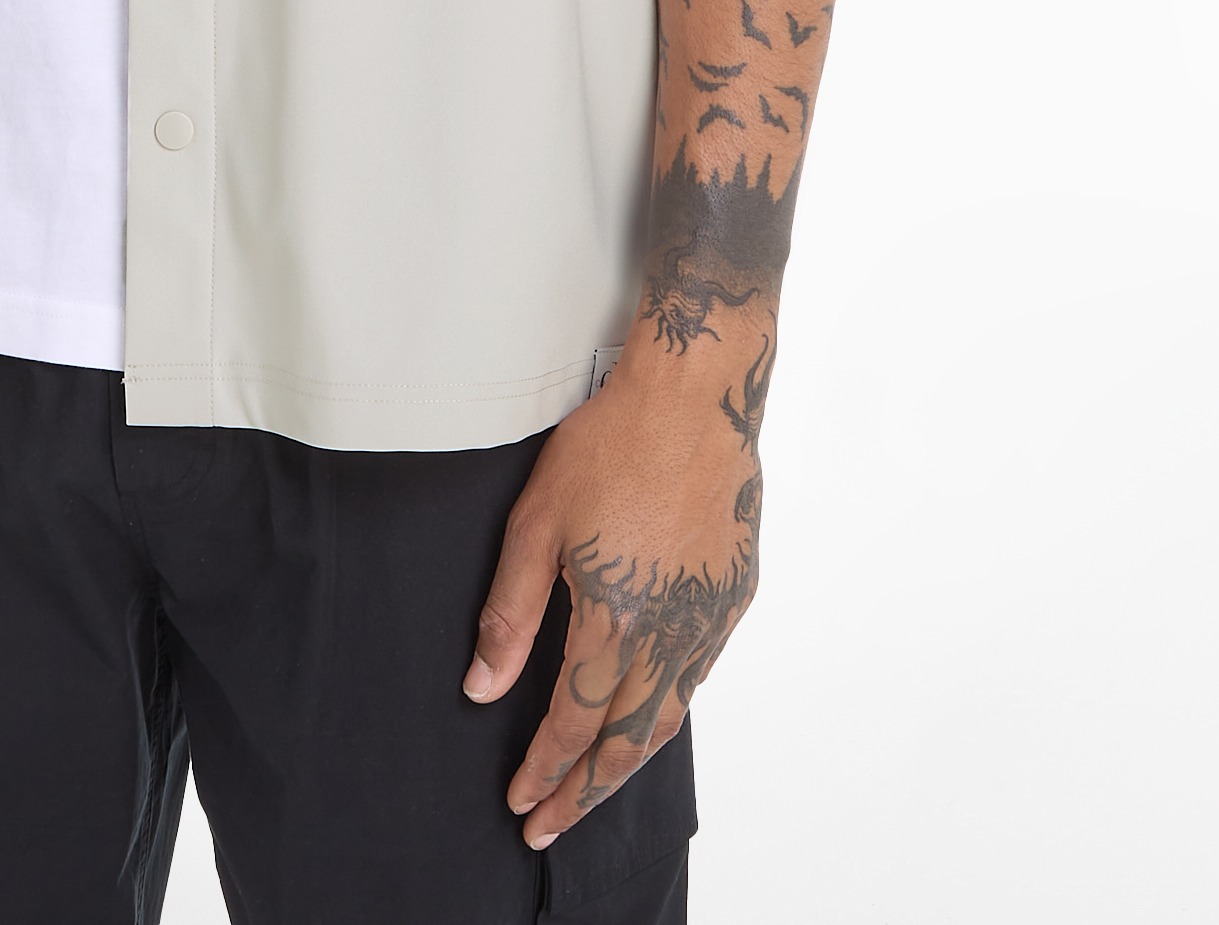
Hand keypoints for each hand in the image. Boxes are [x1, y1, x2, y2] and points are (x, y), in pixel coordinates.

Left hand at [463, 330, 768, 848]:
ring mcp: (710, 616)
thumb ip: (511, 613)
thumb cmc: (610, 443)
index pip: (573, 722)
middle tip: (550, 823)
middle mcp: (670, 631)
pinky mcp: (736, 594)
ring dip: (628, 761)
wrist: (695, 394)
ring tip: (594, 786)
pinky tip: (647, 713)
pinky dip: (667, 709)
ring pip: (669, 717)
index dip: (544, 769)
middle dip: (585, 792)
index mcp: (614, 616)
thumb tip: (482, 686)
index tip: (522, 801)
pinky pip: (700, 674)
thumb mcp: (536, 521)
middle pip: (627, 742)